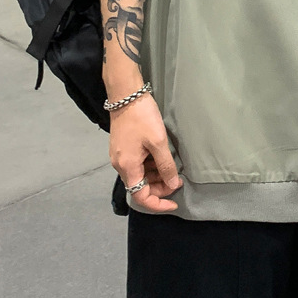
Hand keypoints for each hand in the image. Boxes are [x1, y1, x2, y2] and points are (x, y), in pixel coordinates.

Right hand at [108, 92, 182, 211]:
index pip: (141, 197)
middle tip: (177, 180)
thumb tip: (173, 183)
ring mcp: (120, 156)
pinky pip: (137, 164)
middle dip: (159, 187)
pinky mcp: (123, 147)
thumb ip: (166, 165)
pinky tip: (161, 157)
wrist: (126, 95)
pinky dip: (150, 165)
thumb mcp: (158, 142)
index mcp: (127, 167)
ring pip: (139, 175)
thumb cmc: (142, 117)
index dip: (158, 203)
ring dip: (155, 176)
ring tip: (172, 167)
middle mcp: (120, 165)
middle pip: (140, 187)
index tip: (174, 202)